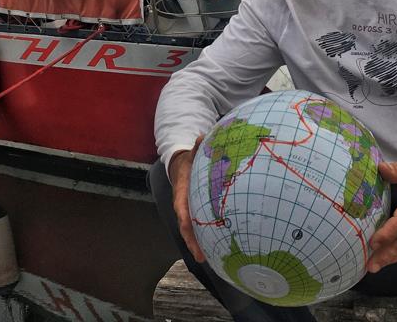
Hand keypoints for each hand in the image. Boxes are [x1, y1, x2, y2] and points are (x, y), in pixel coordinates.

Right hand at [168, 137, 205, 262]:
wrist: (180, 166)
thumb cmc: (188, 161)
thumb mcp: (191, 154)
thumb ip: (197, 148)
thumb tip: (202, 137)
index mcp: (181, 194)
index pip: (182, 212)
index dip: (186, 225)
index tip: (190, 236)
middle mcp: (183, 206)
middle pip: (186, 228)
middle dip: (193, 243)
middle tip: (202, 257)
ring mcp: (188, 211)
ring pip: (192, 230)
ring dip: (199, 244)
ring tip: (210, 259)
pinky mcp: (195, 212)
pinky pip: (199, 226)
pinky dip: (205, 237)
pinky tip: (217, 246)